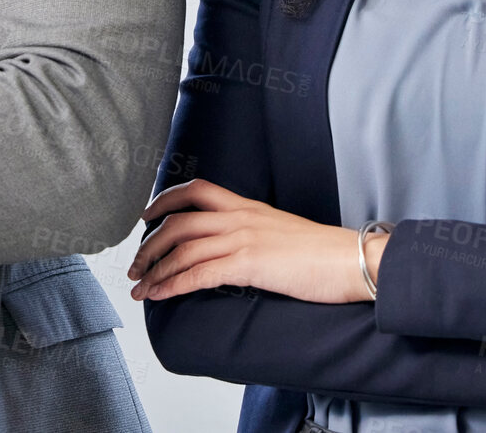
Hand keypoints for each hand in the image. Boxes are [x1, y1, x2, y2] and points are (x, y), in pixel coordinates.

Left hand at [128, 178, 381, 303]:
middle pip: (179, 221)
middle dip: (149, 244)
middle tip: (135, 265)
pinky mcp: (249, 264)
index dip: (164, 200)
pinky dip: (172, 285)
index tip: (146, 216)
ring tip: (140, 287)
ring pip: (183, 248)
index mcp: (247, 205)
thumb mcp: (280, 231)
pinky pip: (199, 273)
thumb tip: (235, 249)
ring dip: (155, 269)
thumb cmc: (323, 253)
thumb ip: (254, 232)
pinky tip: (158, 295)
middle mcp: (240, 216)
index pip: (196, 190)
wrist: (350, 259)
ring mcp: (243, 238)